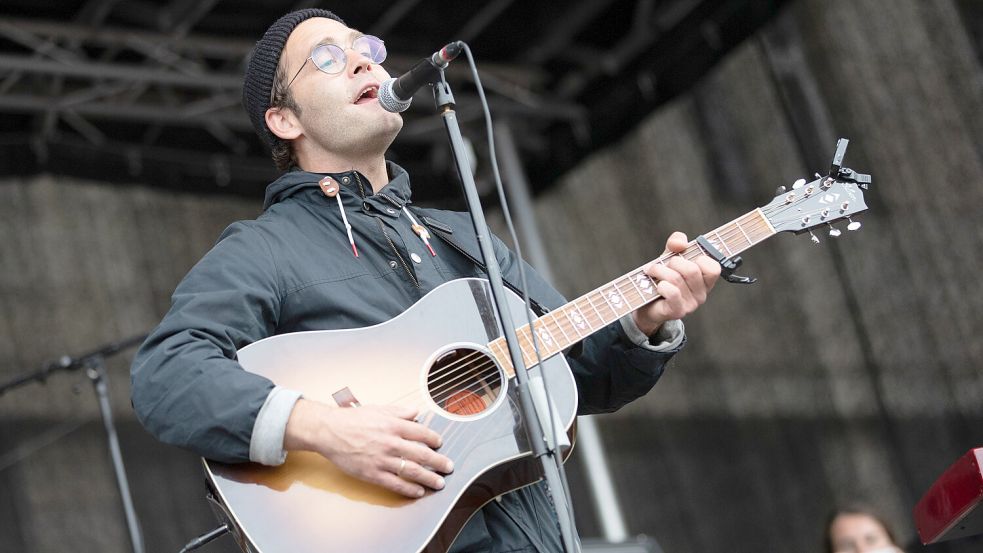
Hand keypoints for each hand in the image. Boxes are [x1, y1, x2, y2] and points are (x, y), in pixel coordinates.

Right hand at [284, 399, 453, 497]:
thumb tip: (417, 412)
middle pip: (421, 454)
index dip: (434, 439)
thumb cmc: (352, 419)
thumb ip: (400, 411)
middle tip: (449, 467)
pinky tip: (418, 491)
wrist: (329, 431)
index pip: (422, 433)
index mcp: (393, 425)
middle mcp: (391, 442)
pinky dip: (409, 489)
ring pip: (411, 471)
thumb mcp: (378, 409)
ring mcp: (382, 459)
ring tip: (439, 483)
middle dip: (438, 462)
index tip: (440, 444)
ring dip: (429, 478)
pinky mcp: (372, 473)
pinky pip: (395, 483)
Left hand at [632, 231, 720, 334]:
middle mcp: (701, 294)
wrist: (646, 304)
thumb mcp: (669, 257)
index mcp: (705, 281)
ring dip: (659, 270)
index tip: (686, 257)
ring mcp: (691, 305)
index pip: (714, 268)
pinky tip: (657, 286)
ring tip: (651, 271)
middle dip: (674, 262)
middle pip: (692, 270)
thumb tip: (680, 242)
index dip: (700, 258)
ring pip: (677, 279)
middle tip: (664, 265)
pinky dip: (661, 285)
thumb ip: (676, 244)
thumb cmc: (662, 279)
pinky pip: (672, 292)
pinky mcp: (678, 311)